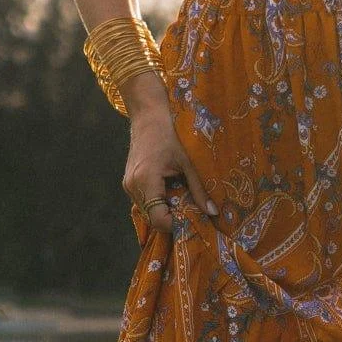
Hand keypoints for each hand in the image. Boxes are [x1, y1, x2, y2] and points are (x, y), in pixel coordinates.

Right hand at [121, 79, 218, 232]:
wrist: (148, 117)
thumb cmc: (170, 136)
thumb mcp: (188, 164)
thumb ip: (199, 190)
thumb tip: (213, 213)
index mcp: (146, 181)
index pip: (158, 219)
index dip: (176, 224)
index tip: (192, 219)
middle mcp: (133, 186)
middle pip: (152, 218)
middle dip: (172, 218)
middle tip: (190, 210)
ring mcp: (128, 185)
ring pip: (148, 211)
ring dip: (164, 210)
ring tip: (181, 197)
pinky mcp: (129, 183)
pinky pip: (144, 202)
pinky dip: (158, 202)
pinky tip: (170, 191)